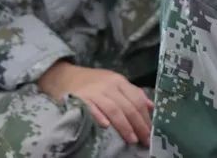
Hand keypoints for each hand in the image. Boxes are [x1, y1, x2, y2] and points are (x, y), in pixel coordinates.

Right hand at [38, 62, 152, 146]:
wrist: (65, 76)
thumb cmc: (93, 82)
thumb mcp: (115, 83)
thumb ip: (133, 93)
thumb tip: (151, 106)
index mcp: (120, 81)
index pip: (137, 100)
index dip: (145, 117)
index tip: (151, 132)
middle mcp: (109, 85)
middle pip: (128, 107)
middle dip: (138, 125)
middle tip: (145, 140)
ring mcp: (95, 91)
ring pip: (114, 109)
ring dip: (124, 126)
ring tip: (132, 139)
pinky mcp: (80, 98)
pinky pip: (91, 108)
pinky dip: (99, 116)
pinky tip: (106, 126)